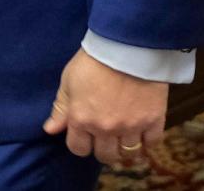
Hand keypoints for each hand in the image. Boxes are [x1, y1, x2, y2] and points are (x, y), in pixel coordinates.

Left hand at [43, 48, 167, 165]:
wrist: (125, 47)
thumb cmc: (92, 60)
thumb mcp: (68, 80)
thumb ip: (61, 108)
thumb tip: (50, 130)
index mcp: (81, 119)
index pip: (78, 149)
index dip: (80, 143)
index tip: (84, 134)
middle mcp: (106, 129)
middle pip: (105, 156)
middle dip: (102, 148)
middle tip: (105, 136)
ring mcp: (131, 127)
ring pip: (128, 154)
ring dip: (125, 148)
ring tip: (123, 136)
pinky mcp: (153, 121)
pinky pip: (152, 143)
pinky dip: (147, 140)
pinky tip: (141, 130)